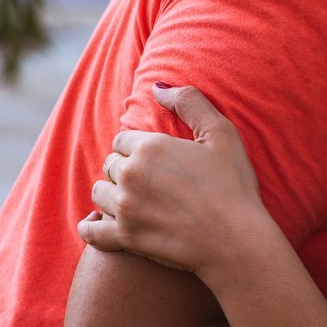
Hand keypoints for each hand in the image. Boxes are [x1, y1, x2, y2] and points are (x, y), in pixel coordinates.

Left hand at [79, 84, 270, 278]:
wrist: (236, 240)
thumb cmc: (234, 184)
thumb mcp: (222, 133)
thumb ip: (190, 102)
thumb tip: (157, 86)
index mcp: (151, 147)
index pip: (123, 139)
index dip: (138, 146)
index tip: (155, 157)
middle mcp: (130, 175)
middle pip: (110, 165)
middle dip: (124, 168)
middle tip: (149, 178)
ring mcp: (124, 209)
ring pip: (99, 193)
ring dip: (111, 193)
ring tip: (131, 198)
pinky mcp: (124, 239)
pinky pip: (90, 230)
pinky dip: (90, 226)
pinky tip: (97, 222)